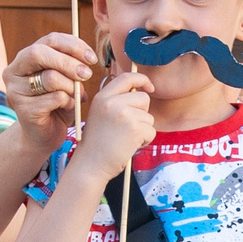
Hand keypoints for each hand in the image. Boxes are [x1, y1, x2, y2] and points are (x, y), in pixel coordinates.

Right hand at [4, 33, 97, 148]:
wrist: (44, 135)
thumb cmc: (57, 104)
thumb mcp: (66, 79)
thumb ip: (72, 64)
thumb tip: (87, 58)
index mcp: (25, 58)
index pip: (50, 40)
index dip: (73, 45)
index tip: (92, 58)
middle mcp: (14, 71)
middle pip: (40, 53)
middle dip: (69, 63)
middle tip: (87, 74)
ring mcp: (15, 91)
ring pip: (50, 77)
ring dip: (71, 87)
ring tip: (76, 97)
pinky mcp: (24, 110)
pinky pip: (55, 98)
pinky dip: (68, 102)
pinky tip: (68, 109)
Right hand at [68, 70, 153, 186]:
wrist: (91, 164)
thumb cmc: (98, 144)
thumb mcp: (101, 114)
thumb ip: (116, 101)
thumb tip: (142, 91)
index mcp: (102, 97)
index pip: (127, 77)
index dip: (142, 79)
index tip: (149, 87)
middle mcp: (112, 102)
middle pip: (143, 98)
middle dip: (143, 113)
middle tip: (128, 128)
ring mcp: (124, 114)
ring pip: (149, 117)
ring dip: (143, 130)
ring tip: (126, 139)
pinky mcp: (134, 128)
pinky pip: (151, 131)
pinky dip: (145, 141)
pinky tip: (130, 146)